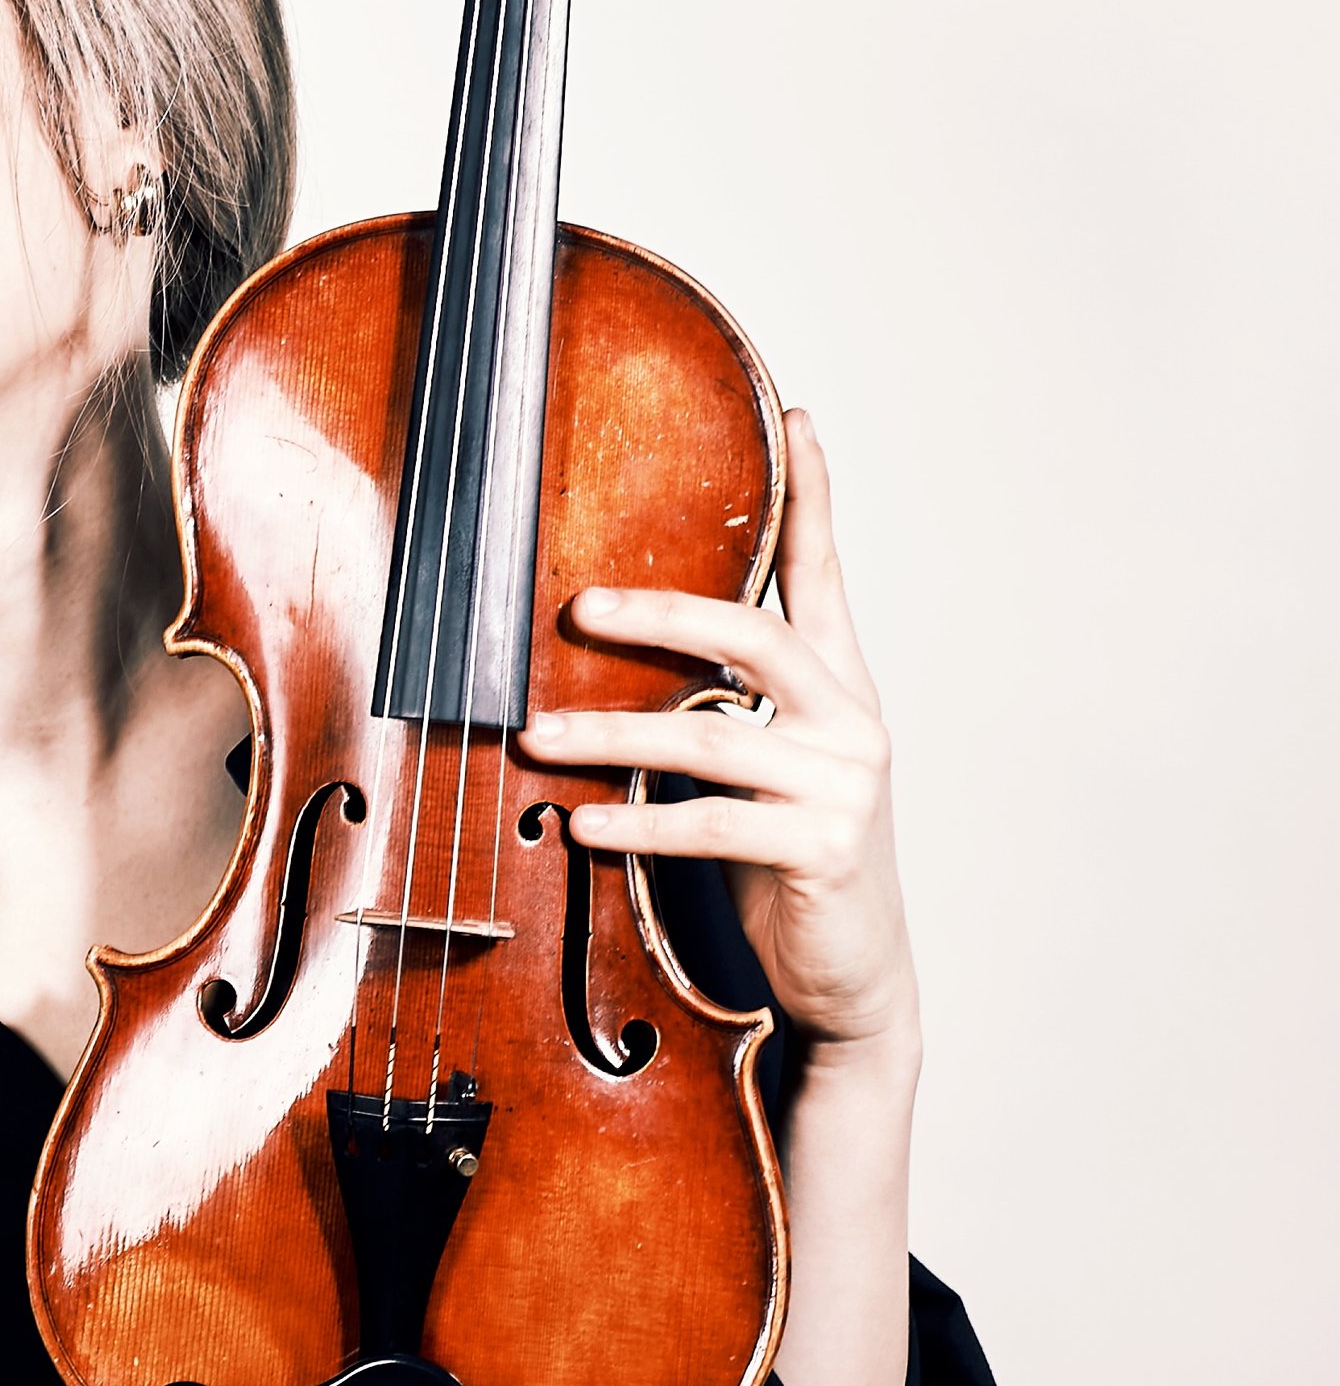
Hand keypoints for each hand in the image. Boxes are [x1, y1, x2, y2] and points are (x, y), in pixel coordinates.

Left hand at [519, 408, 918, 1052]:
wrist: (850, 971)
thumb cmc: (783, 860)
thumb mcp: (754, 769)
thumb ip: (712, 706)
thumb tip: (601, 653)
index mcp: (837, 686)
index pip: (824, 572)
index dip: (812, 494)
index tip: (800, 414)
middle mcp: (851, 721)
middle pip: (755, 637)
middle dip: (661, 615)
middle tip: (575, 608)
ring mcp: (846, 786)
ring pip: (714, 740)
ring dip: (612, 736)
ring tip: (534, 735)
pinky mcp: (826, 851)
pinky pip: (715, 825)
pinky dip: (639, 824)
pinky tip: (579, 824)